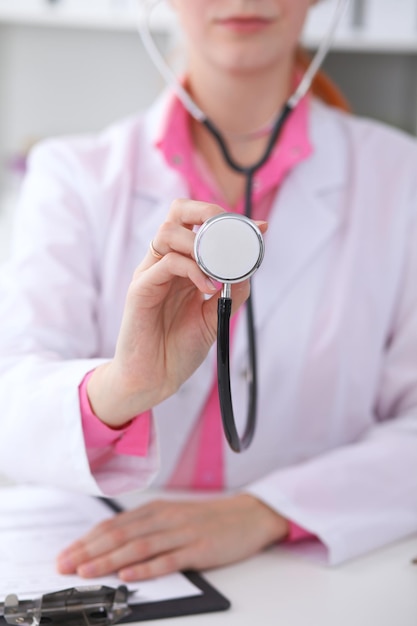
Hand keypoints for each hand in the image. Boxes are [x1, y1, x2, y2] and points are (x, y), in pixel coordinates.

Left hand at [56, 494, 288, 580]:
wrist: (248, 515)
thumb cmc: (207, 519)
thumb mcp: (172, 515)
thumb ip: (145, 527)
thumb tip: (110, 543)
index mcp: (156, 510)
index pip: (114, 525)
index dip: (87, 540)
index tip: (66, 554)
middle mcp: (165, 519)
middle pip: (120, 535)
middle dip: (88, 551)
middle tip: (65, 565)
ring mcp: (182, 533)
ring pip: (139, 547)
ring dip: (109, 560)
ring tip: (87, 572)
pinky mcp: (199, 549)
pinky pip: (169, 560)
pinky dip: (146, 568)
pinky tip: (129, 575)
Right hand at [87, 199, 266, 426]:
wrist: (154, 379)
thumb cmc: (179, 347)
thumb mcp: (215, 315)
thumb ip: (231, 290)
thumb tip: (249, 266)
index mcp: (181, 265)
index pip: (199, 224)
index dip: (228, 220)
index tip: (258, 228)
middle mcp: (164, 263)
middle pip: (177, 214)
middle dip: (208, 213)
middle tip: (233, 234)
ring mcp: (150, 274)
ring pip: (168, 232)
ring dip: (200, 242)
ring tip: (220, 267)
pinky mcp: (140, 290)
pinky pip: (167, 263)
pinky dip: (193, 269)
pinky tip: (208, 287)